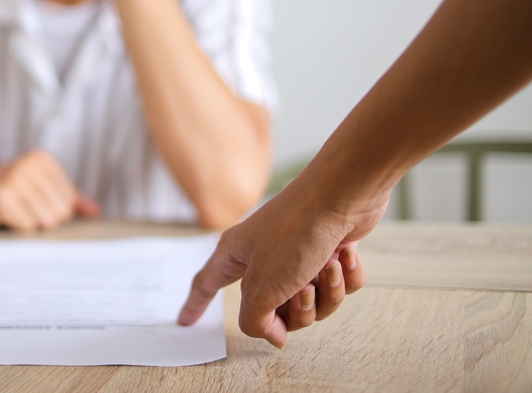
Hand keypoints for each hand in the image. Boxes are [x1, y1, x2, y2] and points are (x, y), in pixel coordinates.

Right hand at [0, 149, 99, 230]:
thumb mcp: (36, 189)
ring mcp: (14, 179)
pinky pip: (25, 226)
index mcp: (43, 159)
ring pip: (45, 222)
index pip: (69, 203)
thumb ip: (67, 199)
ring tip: (12, 211)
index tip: (31, 202)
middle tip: (21, 209)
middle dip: (42, 220)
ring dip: (28, 224)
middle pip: (60, 214)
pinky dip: (15, 227)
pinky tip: (2, 215)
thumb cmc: (2, 193)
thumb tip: (95, 211)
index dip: (52, 212)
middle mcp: (30, 164)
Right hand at [177, 164, 386, 347]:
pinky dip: (344, 277)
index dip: (196, 305)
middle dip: (296, 311)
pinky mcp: (327, 250)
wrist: (343, 195)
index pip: (207, 284)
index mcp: (236, 255)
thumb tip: (274, 335)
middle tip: (302, 291)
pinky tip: (345, 256)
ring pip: (310, 301)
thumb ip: (256, 321)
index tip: (186, 321)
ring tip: (328, 269)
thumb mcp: (262, 288)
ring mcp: (296, 252)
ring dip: (325, 293)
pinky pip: (335, 285)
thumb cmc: (296, 233)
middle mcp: (263, 254)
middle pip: (273, 308)